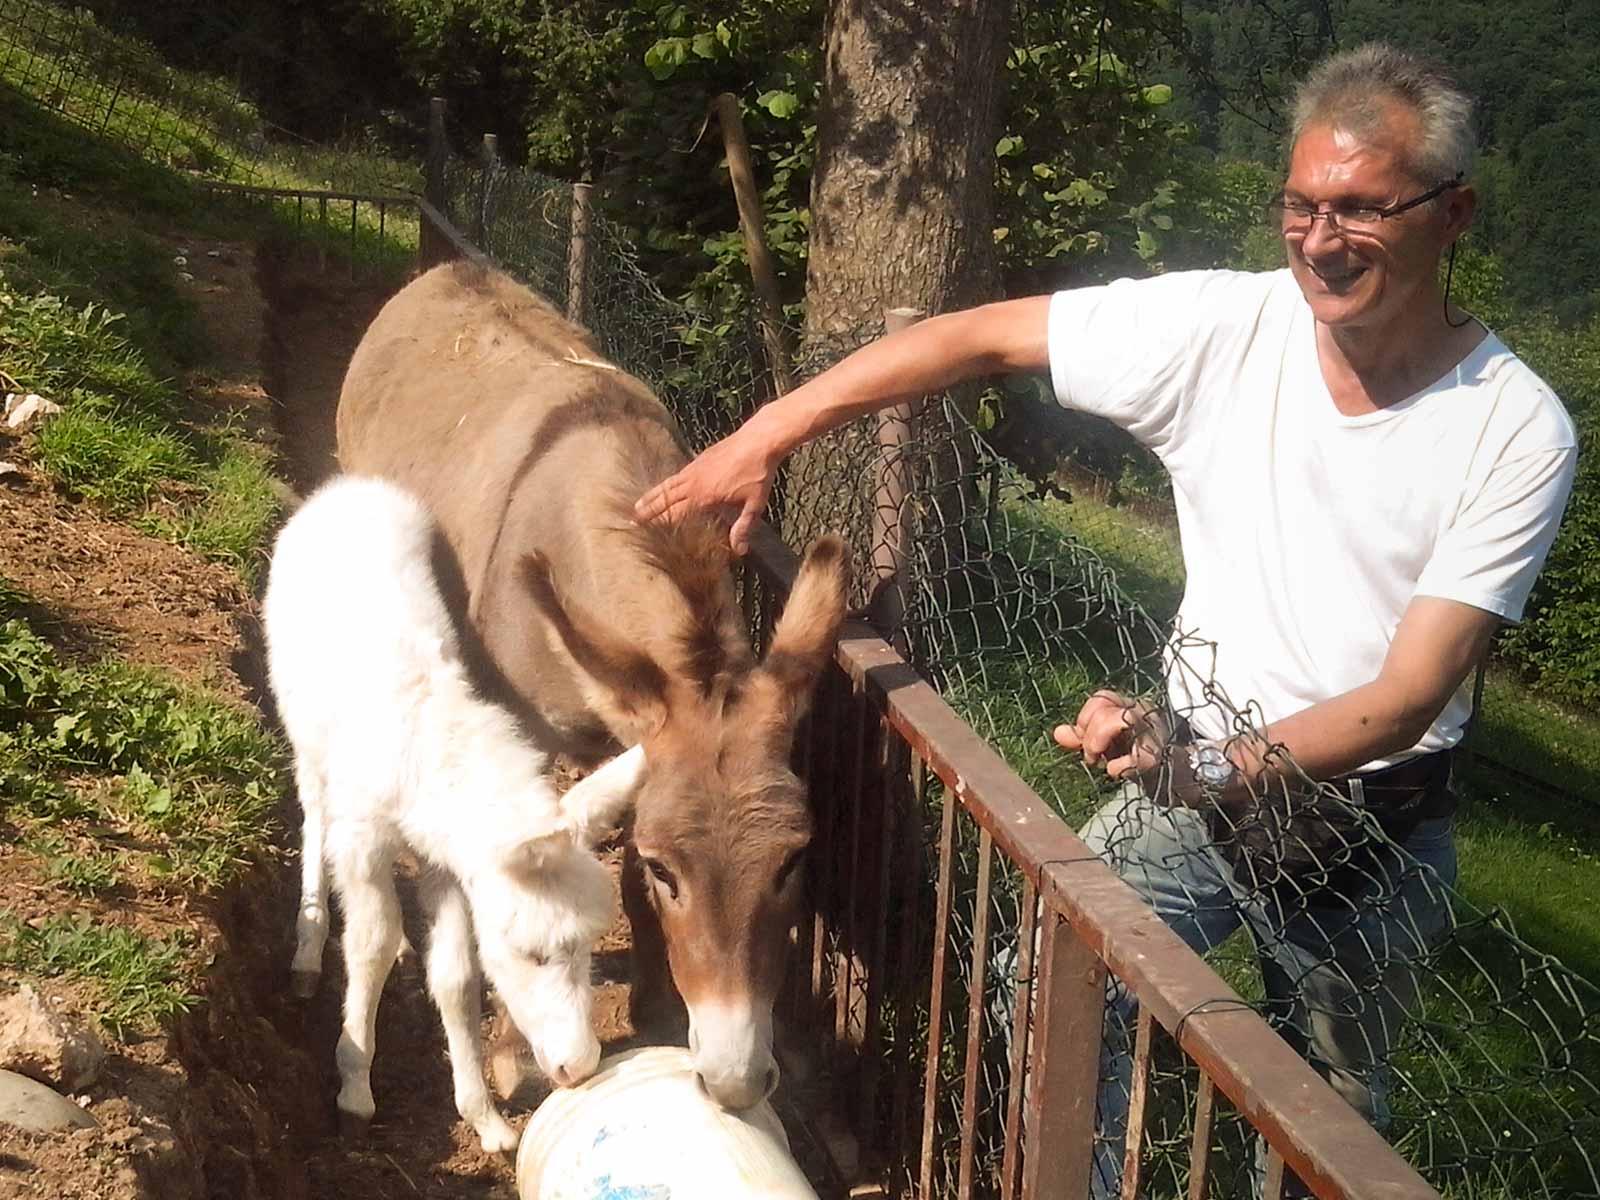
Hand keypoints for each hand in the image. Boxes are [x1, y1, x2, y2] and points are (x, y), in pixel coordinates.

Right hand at [633, 425, 778, 554]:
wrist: (758, 440)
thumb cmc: (757, 473)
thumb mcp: (754, 504)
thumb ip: (744, 527)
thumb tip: (739, 550)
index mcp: (704, 496)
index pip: (675, 514)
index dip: (660, 523)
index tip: (646, 531)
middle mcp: (694, 483)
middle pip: (665, 499)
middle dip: (648, 511)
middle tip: (632, 520)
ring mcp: (694, 469)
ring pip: (667, 485)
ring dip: (652, 496)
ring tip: (638, 505)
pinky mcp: (698, 459)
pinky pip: (676, 475)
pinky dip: (666, 483)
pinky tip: (663, 487)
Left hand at [1052, 690, 1170, 780]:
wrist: (1176, 778)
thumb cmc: (1139, 756)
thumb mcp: (1108, 743)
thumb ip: (1084, 736)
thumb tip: (1058, 733)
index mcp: (1131, 706)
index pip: (1102, 697)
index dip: (1085, 718)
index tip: (1082, 738)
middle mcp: (1144, 713)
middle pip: (1107, 709)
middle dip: (1089, 734)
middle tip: (1091, 757)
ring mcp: (1152, 734)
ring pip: (1120, 720)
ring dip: (1099, 742)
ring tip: (1099, 762)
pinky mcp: (1159, 758)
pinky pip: (1136, 757)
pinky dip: (1119, 766)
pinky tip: (1114, 772)